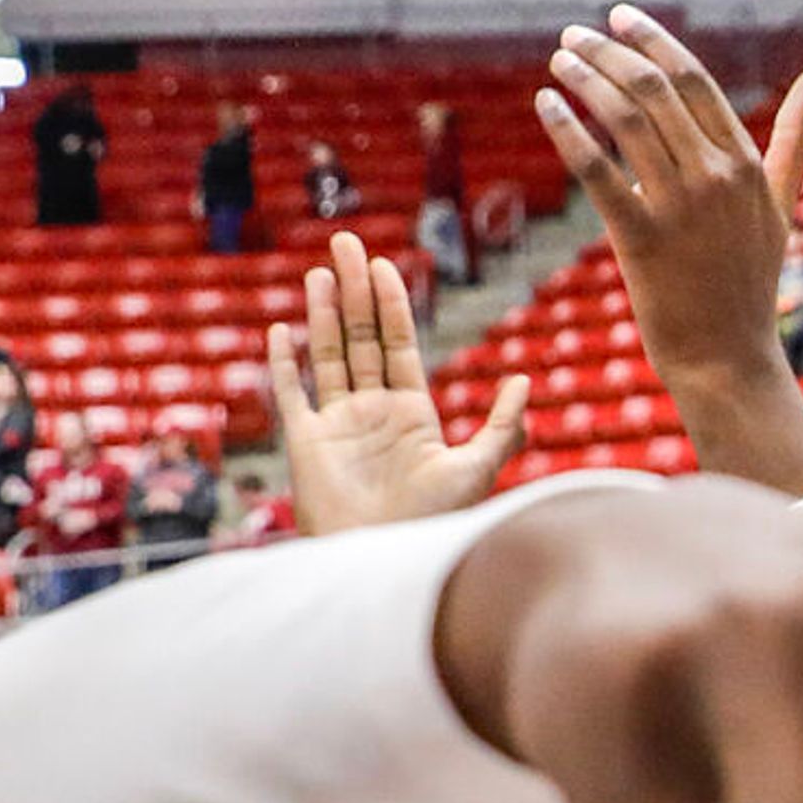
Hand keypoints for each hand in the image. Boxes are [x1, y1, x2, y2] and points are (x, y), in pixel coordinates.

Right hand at [266, 235, 528, 533]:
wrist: (386, 560)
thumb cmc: (435, 522)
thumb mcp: (477, 469)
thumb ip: (503, 426)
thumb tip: (523, 380)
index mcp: (412, 414)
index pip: (399, 345)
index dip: (391, 304)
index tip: (384, 265)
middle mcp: (373, 413)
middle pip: (359, 338)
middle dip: (353, 290)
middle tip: (345, 242)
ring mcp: (337, 425)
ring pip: (327, 355)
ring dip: (322, 313)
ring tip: (321, 271)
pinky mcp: (306, 443)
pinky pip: (291, 394)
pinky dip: (284, 363)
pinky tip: (280, 330)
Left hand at [538, 6, 802, 391]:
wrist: (730, 360)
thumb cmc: (749, 282)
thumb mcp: (779, 206)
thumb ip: (794, 140)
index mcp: (746, 165)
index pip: (694, 80)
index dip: (652, 41)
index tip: (617, 17)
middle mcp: (717, 178)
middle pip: (654, 90)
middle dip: (607, 52)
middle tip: (572, 36)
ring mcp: (681, 209)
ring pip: (624, 120)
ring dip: (583, 81)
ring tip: (558, 63)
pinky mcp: (643, 241)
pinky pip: (597, 172)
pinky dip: (567, 131)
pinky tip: (545, 105)